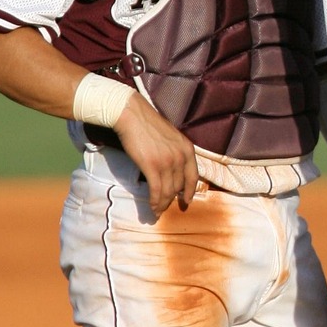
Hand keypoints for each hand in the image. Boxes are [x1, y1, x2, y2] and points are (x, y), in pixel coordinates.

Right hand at [116, 93, 199, 213]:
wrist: (133, 115)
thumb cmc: (148, 125)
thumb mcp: (171, 138)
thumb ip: (175, 153)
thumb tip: (172, 171)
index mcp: (187, 149)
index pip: (193, 176)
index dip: (190, 191)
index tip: (187, 201)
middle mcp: (180, 157)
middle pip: (178, 186)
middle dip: (172, 200)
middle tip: (165, 207)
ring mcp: (167, 162)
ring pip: (168, 191)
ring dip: (162, 204)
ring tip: (157, 211)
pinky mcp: (152, 166)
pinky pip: (157, 190)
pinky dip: (155, 202)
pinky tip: (152, 207)